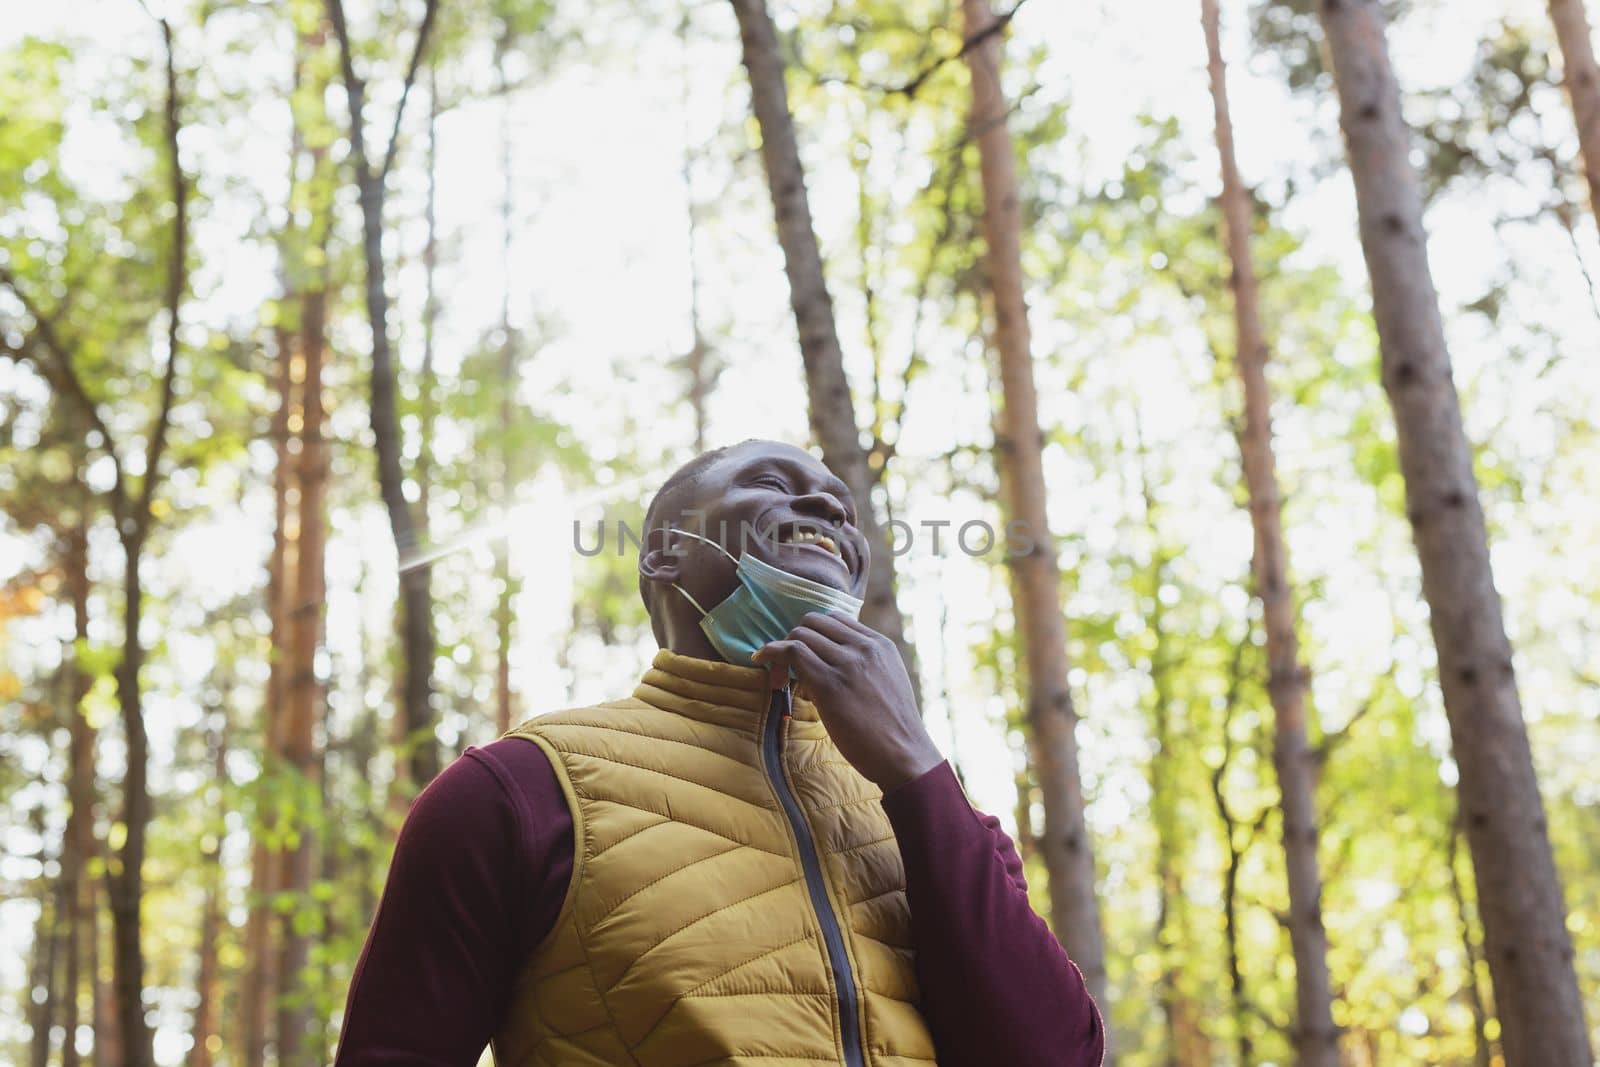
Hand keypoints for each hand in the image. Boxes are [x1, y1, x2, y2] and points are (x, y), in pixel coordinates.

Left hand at [752, 612, 943, 791]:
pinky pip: (793, 653)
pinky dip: (771, 653)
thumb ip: (863, 665)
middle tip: (787, 668)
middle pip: (814, 621)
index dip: (814, 634)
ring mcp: (848, 664)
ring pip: (801, 634)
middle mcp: (865, 648)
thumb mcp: (886, 681)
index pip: (836, 619)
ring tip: (778, 678)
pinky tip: (760, 660)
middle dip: (795, 638)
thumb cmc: (892, 729)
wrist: (905, 756)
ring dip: (781, 651)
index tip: (804, 657)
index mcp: (880, 645)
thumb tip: (827, 663)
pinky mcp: (830, 684)